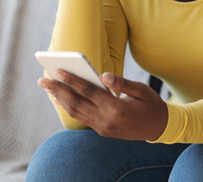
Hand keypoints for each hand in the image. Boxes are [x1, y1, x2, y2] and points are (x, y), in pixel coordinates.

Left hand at [39, 70, 167, 141]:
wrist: (159, 128)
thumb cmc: (151, 104)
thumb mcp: (141, 90)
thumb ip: (121, 82)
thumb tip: (103, 75)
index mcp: (117, 108)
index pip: (89, 92)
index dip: (72, 81)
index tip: (58, 71)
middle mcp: (106, 120)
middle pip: (76, 103)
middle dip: (58, 90)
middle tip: (42, 80)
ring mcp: (103, 128)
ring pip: (76, 113)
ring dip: (60, 100)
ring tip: (48, 88)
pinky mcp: (103, 131)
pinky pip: (82, 118)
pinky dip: (70, 108)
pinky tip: (62, 99)